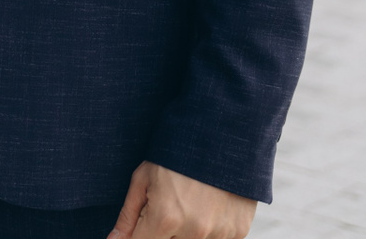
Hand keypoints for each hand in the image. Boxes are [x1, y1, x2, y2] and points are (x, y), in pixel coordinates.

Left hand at [109, 161, 255, 238]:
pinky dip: (207, 229)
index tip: (141, 224)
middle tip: (168, 204)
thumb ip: (128, 215)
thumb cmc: (178, 153)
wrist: (222, 136)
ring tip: (188, 203)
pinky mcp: (237, 232)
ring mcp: (219, 233)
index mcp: (166, 217)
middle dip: (161, 229)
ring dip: (184, 230)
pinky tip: (206, 206)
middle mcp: (194, 231)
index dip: (137, 234)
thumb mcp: (143, 178)